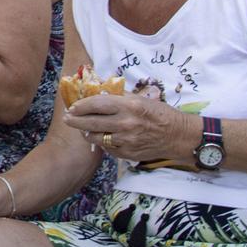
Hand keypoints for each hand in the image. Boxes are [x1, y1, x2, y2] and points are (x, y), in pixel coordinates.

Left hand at [62, 93, 197, 163]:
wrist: (178, 136)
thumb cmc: (161, 114)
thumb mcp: (142, 99)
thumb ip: (121, 97)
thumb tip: (101, 93)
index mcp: (128, 106)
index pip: (97, 104)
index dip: (81, 105)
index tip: (73, 106)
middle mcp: (125, 123)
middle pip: (92, 122)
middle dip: (76, 121)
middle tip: (67, 118)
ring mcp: (126, 140)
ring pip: (97, 137)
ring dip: (87, 133)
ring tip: (82, 130)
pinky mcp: (128, 153)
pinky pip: (108, 148)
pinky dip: (102, 143)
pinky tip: (100, 139)